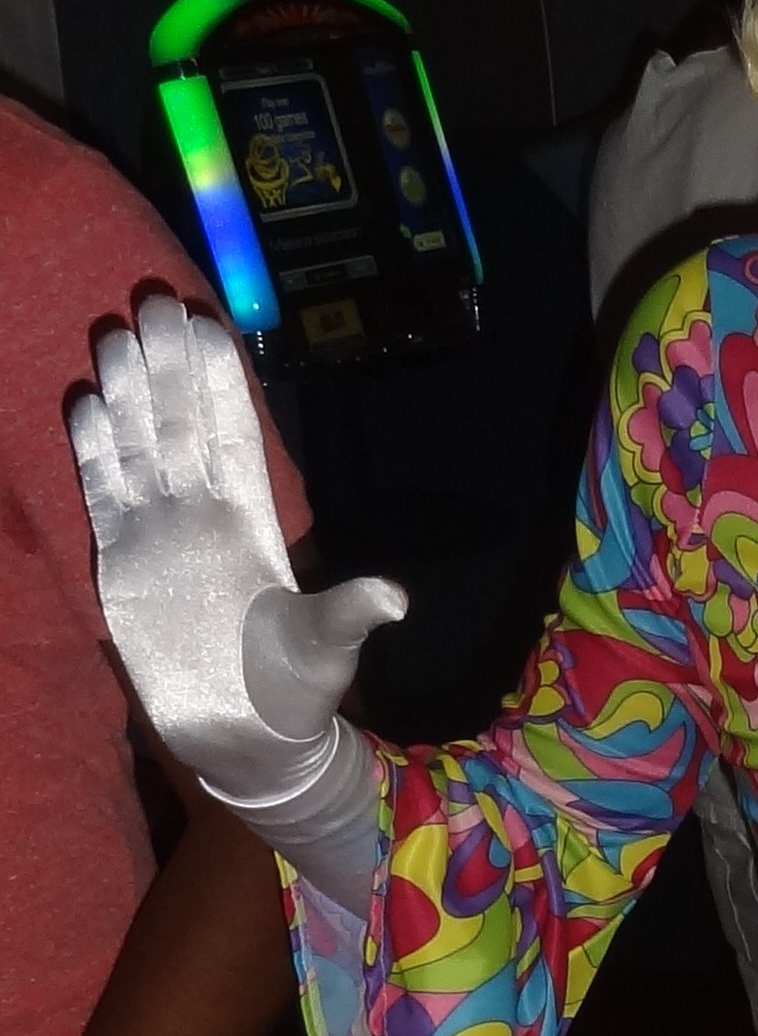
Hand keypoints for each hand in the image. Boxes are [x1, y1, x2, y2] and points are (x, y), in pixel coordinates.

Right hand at [68, 296, 403, 804]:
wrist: (244, 733)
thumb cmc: (293, 687)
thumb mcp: (326, 649)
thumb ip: (350, 614)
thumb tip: (397, 599)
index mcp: (254, 521)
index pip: (236, 437)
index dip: (223, 384)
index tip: (211, 326)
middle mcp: (204, 514)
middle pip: (182, 425)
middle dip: (169, 366)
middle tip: (153, 302)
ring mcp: (160, 533)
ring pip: (139, 447)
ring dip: (126, 393)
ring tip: (111, 335)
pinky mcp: (121, 562)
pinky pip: (104, 494)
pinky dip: (92, 452)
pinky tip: (83, 403)